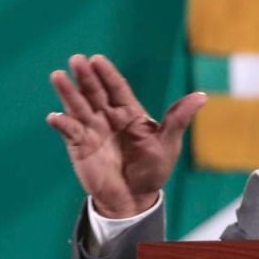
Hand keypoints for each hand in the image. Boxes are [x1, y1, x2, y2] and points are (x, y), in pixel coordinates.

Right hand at [46, 54, 205, 217]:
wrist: (134, 198)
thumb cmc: (153, 170)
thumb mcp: (168, 144)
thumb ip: (179, 119)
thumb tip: (202, 96)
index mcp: (129, 112)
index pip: (117, 88)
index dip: (107, 74)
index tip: (98, 59)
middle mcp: (108, 117)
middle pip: (95, 92)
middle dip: (85, 76)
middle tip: (76, 59)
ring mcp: (92, 130)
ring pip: (78, 106)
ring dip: (68, 92)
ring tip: (57, 76)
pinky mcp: (80, 146)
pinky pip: (69, 132)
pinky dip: (62, 124)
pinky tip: (56, 117)